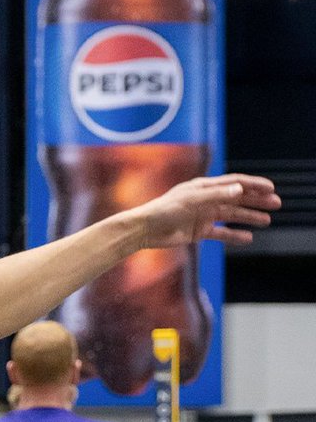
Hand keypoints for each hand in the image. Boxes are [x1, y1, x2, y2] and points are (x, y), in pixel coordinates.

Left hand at [135, 174, 280, 248]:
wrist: (145, 230)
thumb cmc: (165, 210)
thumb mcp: (192, 201)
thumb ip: (217, 196)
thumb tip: (240, 190)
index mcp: (204, 187)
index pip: (233, 183)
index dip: (253, 185)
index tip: (271, 188)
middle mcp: (205, 200)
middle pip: (236, 199)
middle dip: (256, 201)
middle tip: (276, 204)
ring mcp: (202, 216)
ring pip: (231, 216)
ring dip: (249, 217)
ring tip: (267, 220)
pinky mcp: (198, 231)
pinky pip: (220, 233)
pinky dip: (234, 236)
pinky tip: (248, 238)